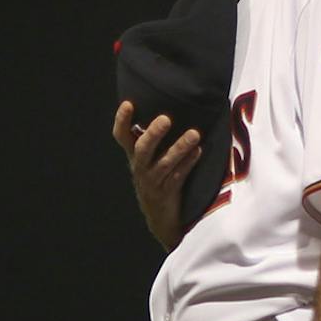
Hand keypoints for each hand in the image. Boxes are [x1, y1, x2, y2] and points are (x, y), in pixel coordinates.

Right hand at [111, 102, 200, 250]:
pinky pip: (178, 177)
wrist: (160, 216)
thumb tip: (170, 107)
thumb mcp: (149, 159)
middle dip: (153, 134)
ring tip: (194, 134)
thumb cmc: (158, 178)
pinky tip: (199, 152)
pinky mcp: (167, 193)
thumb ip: (153, 139)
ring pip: (163, 164)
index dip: (122, 121)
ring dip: (178, 148)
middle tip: (166, 119)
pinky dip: (188, 164)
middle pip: (142, 149)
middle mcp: (140, 168)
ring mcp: (152, 182)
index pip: (121, 136)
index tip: (128, 103)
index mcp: (134, 156)